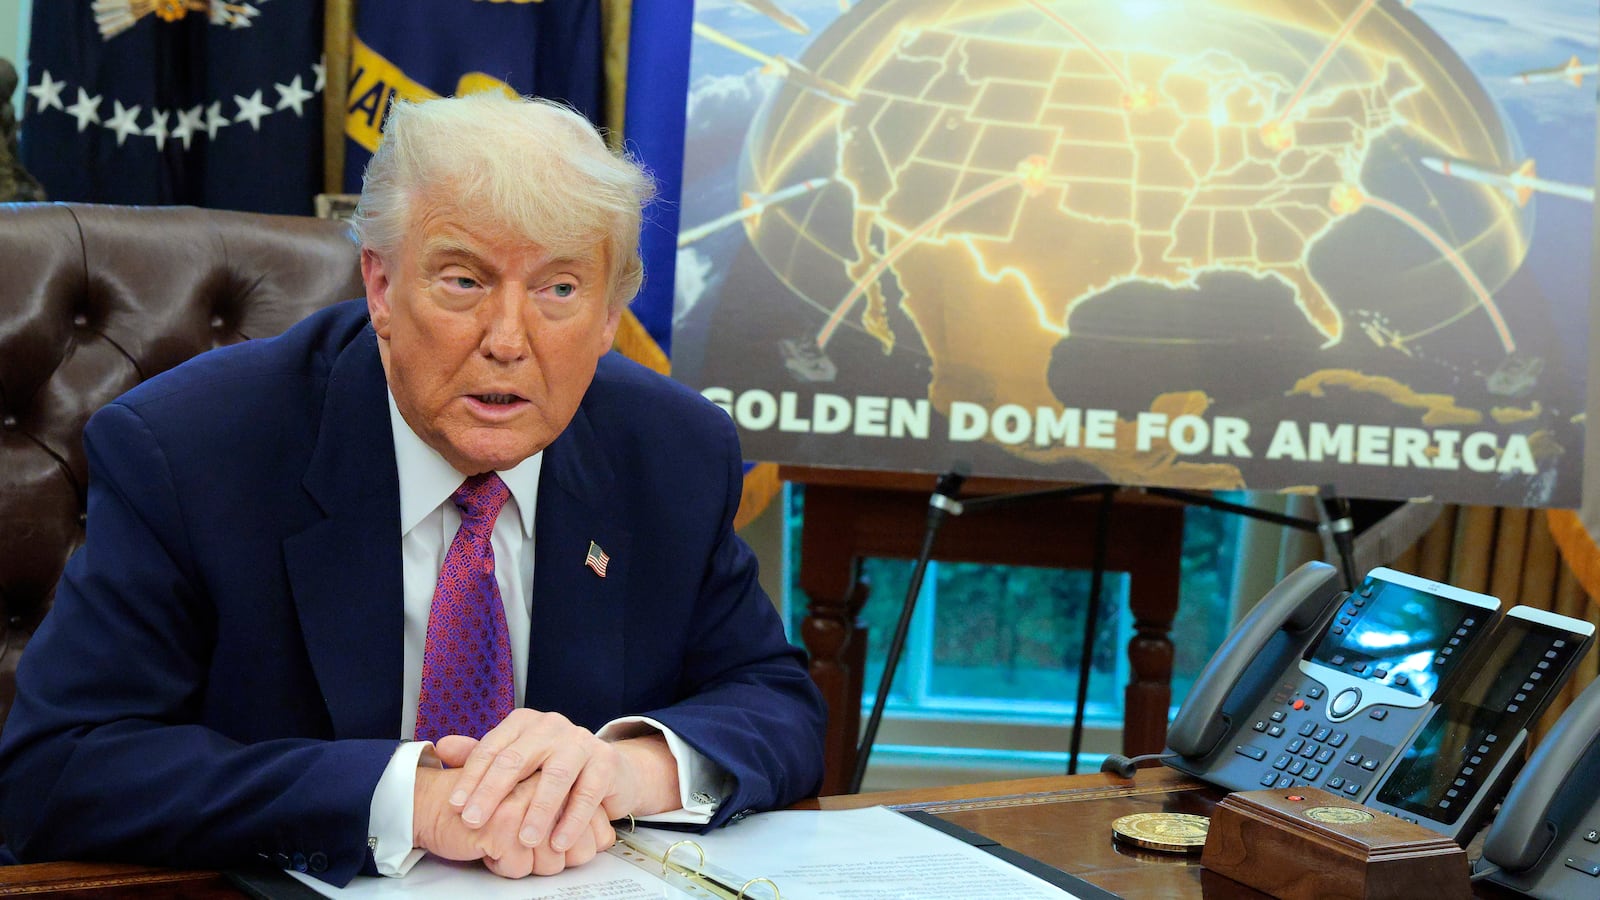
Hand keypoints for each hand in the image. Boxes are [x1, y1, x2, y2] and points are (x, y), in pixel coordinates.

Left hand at [433, 709, 677, 853]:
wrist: (609, 771)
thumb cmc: (553, 768)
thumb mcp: (517, 761)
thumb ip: (480, 756)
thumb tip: (441, 747)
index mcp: (525, 723)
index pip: (492, 748)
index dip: (470, 777)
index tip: (454, 805)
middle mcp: (552, 727)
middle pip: (517, 759)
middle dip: (492, 793)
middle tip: (473, 821)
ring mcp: (581, 742)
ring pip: (555, 777)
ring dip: (538, 811)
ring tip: (524, 839)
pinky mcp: (606, 762)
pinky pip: (587, 794)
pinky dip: (572, 820)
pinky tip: (558, 842)